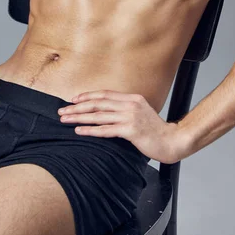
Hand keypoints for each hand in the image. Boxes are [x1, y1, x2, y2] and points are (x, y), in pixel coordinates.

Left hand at [58, 89, 185, 163]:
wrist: (172, 141)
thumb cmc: (155, 130)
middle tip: (63, 110)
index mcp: (132, 98)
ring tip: (66, 120)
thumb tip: (106, 110)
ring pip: (99, 115)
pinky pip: (106, 130)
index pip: (104, 94)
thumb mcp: (140, 112)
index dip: (87, 96)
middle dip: (78, 106)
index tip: (73, 100)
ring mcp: (130, 117)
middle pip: (98, 103)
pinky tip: (79, 131)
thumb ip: (125, 109)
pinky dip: (90, 130)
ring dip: (79, 118)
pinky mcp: (131, 130)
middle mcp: (130, 104)